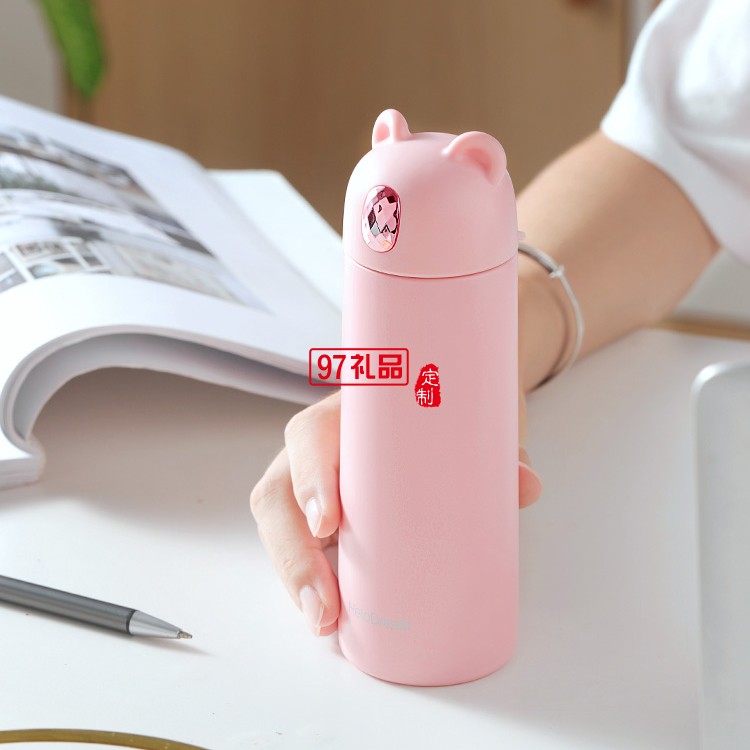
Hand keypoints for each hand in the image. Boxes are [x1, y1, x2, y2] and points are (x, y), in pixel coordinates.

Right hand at [249, 389, 542, 636]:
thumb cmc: (446, 404)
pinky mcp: (320, 512)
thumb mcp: (470, 417)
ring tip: (324, 622)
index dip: (311, 476)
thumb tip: (527, 486)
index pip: (311, 436)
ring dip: (293, 575)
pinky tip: (328, 617)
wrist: (443, 397)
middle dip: (292, 552)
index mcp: (349, 412)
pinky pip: (297, 542)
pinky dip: (304, 580)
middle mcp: (320, 445)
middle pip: (279, 491)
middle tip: (325, 607)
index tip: (330, 521)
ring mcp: (314, 480)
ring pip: (279, 522)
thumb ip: (499, 448)